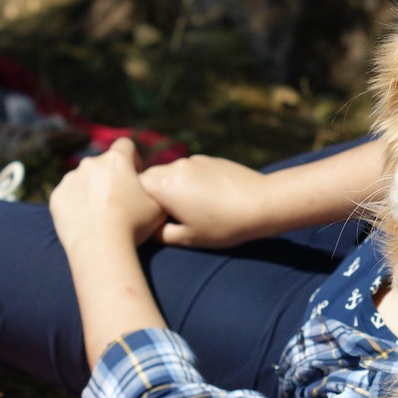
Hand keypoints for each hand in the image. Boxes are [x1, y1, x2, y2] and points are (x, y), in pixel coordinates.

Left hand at [49, 138, 164, 248]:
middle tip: (118, 201)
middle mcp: (90, 163)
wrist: (100, 247)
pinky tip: (87, 221)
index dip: (133, 159)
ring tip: (101, 214)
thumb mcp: (159, 206)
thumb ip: (155, 188)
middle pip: (103, 163)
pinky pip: (69, 195)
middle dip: (111, 177)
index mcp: (116, 160)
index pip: (126, 145)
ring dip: (92, 190)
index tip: (135, 177)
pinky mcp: (57, 196)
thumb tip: (151, 183)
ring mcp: (70, 179)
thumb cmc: (134, 225)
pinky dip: (76, 204)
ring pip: (84, 179)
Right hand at [138, 155, 271, 247]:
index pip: (135, 189)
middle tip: (168, 215)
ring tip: (192, 208)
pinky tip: (209, 198)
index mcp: (163, 185)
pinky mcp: (210, 159)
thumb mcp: (187, 238)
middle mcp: (175, 167)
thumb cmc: (223, 225)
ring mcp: (194, 160)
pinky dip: (193, 182)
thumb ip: (159, 234)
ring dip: (175, 187)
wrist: (262, 204)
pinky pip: (191, 170)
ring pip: (173, 173)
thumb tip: (147, 229)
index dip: (139, 205)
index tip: (149, 220)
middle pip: (151, 178)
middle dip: (155, 195)